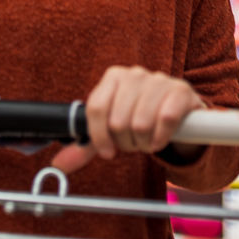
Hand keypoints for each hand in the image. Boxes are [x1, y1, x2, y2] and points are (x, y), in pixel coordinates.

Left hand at [51, 66, 204, 175]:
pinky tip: (161, 137)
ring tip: (147, 140)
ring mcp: (159, 80)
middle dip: (125, 142)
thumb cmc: (138, 118)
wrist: (176, 111)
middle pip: (118, 121)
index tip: (107, 152)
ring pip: (141, 123)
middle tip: (133, 143)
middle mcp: (134, 74)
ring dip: (144, 143)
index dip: (99, 136)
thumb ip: (85, 146)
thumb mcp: (111, 130)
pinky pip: (166, 120)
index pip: (96, 108)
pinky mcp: (180, 91)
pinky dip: (162, 137)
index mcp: (113, 77)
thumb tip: (58, 164)